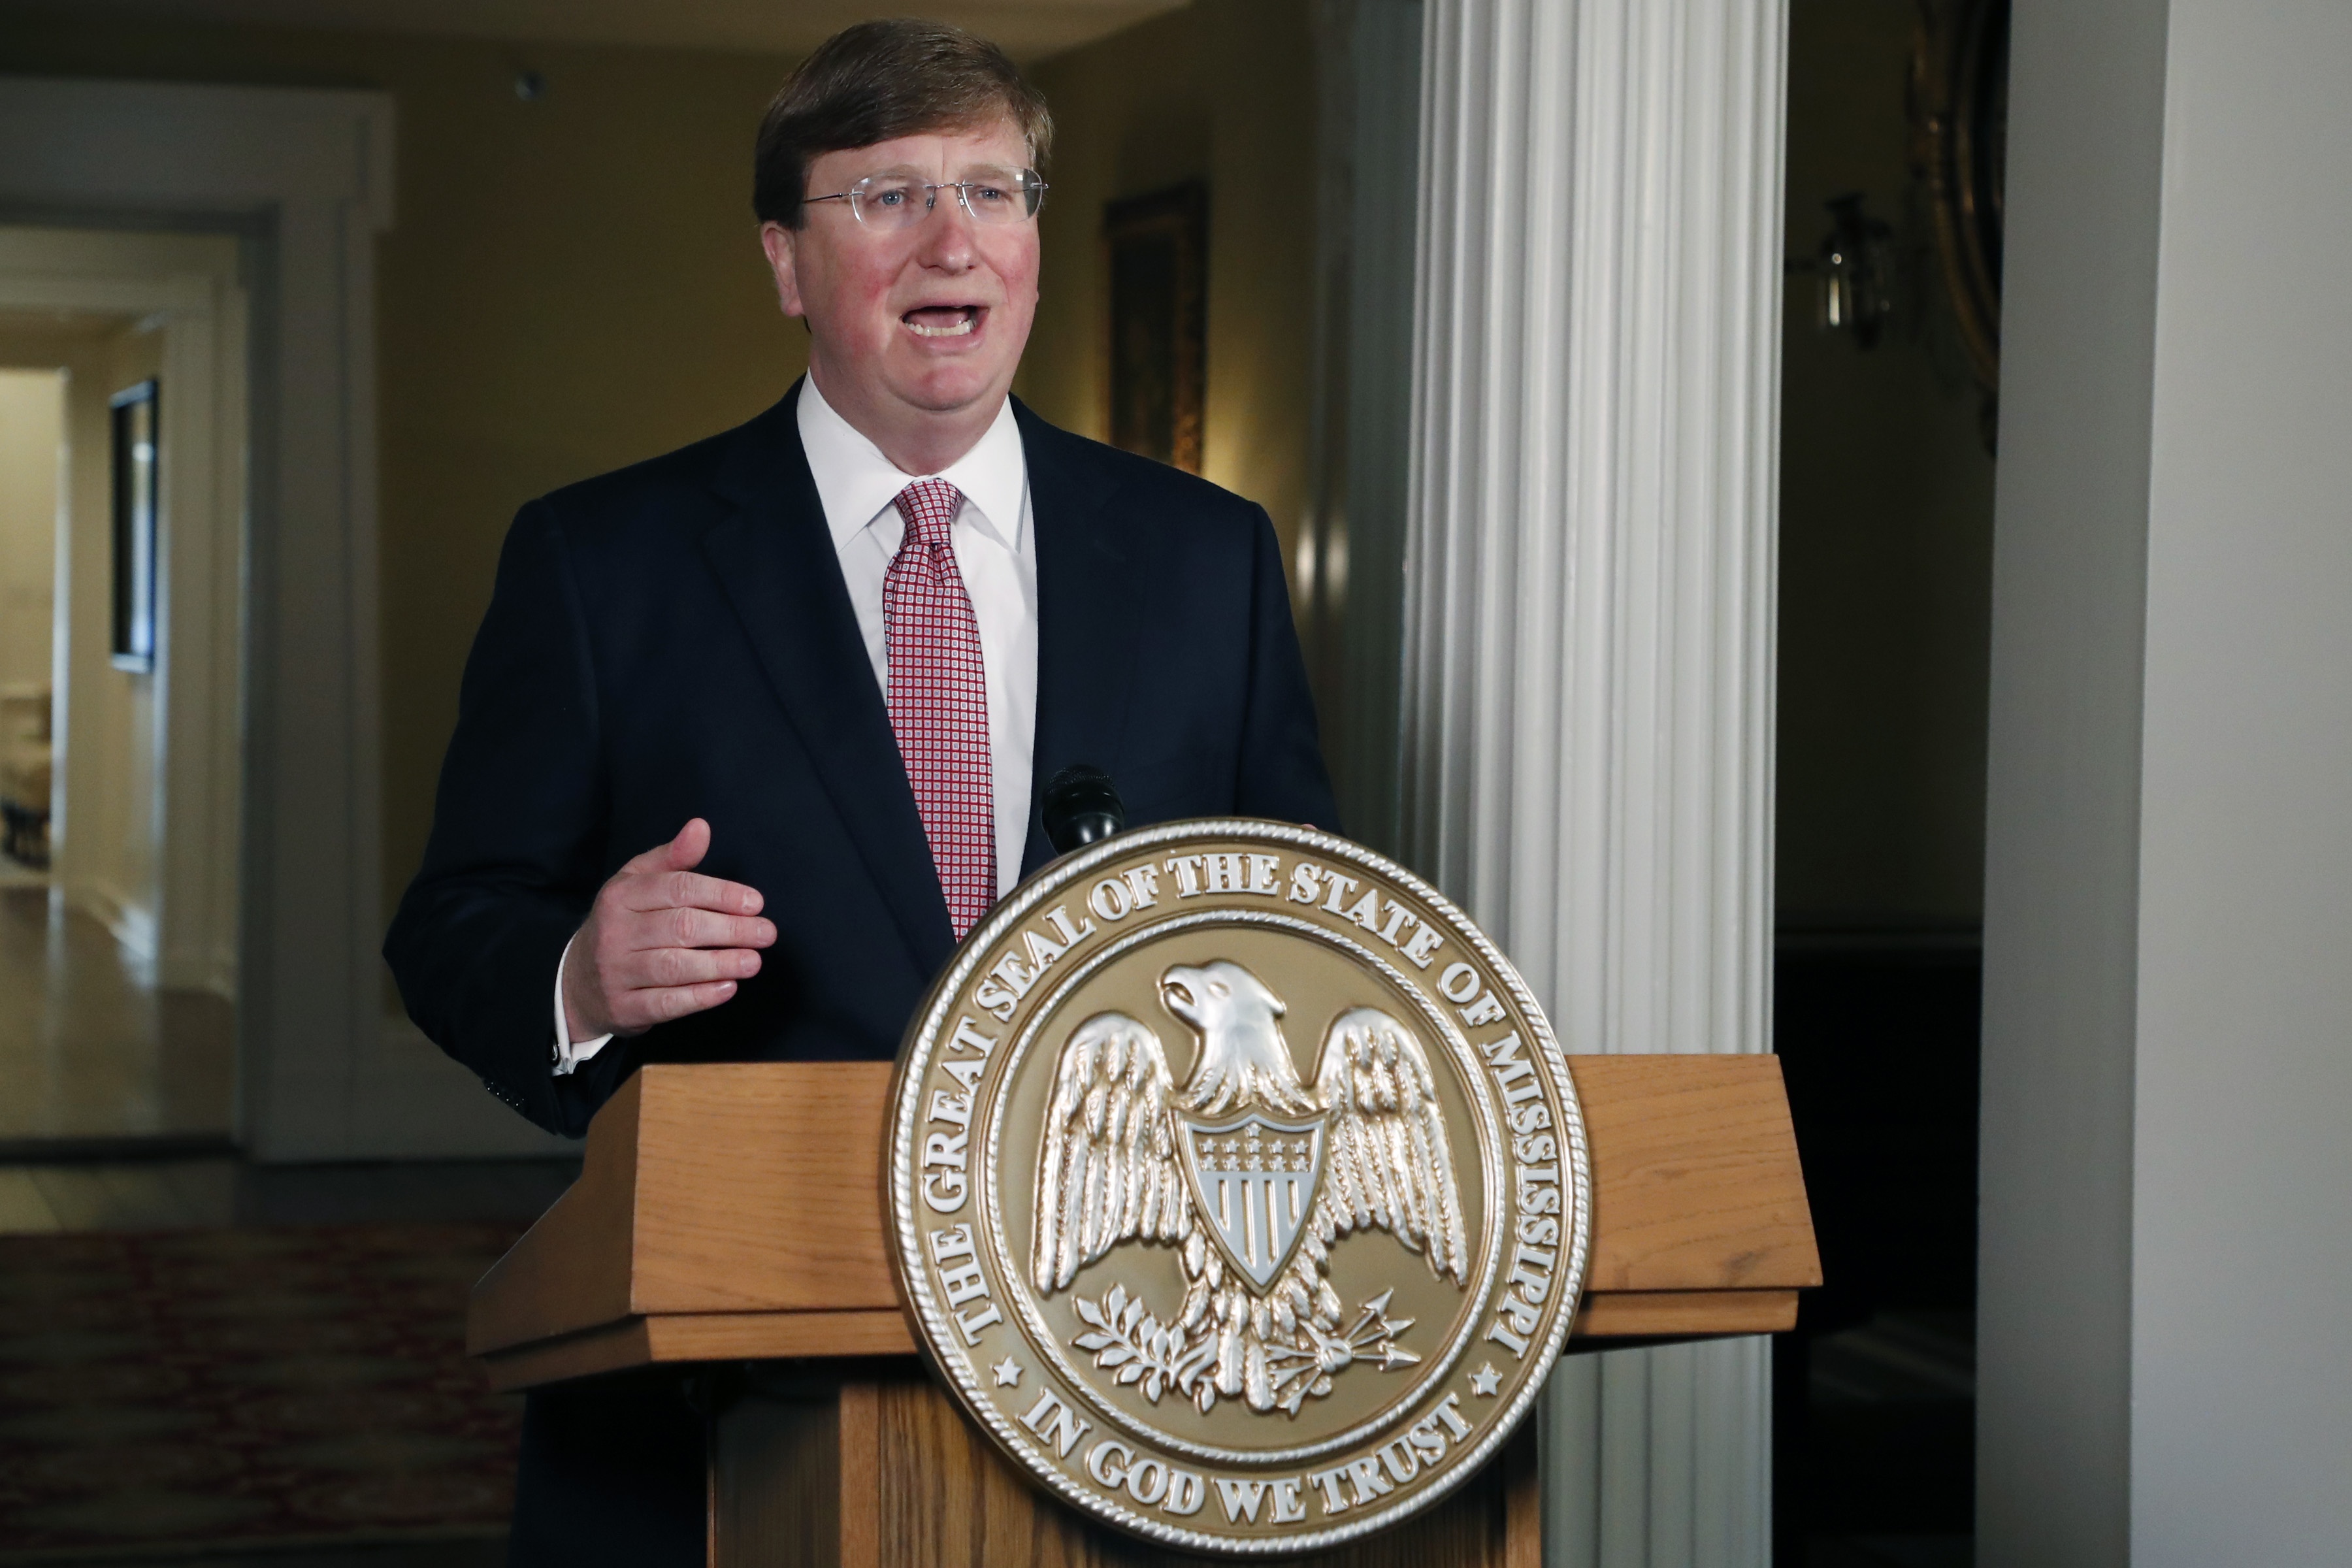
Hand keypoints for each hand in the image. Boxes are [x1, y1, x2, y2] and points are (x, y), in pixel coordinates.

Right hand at [562, 818, 773, 1039]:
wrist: (579, 982)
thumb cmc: (623, 925)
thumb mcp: (637, 883)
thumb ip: (672, 857)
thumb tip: (700, 827)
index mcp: (621, 895)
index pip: (678, 889)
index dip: (721, 894)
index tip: (756, 903)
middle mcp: (615, 932)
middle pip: (681, 927)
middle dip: (730, 929)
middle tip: (766, 933)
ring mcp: (616, 972)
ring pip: (674, 966)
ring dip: (720, 964)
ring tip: (754, 961)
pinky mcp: (623, 1007)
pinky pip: (666, 1003)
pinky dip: (700, 997)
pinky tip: (728, 988)